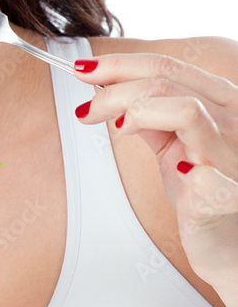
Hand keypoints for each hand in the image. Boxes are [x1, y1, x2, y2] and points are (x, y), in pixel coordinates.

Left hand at [73, 51, 237, 285]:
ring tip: (119, 129)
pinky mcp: (228, 196)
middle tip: (86, 108)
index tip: (84, 70)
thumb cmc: (200, 191)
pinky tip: (175, 171)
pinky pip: (210, 177)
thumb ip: (148, 116)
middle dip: (115, 88)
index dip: (119, 64)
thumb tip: (108, 93)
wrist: (228, 242)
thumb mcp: (171, 144)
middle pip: (167, 81)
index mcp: (218, 102)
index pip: (166, 66)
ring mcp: (232, 156)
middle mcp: (232, 121)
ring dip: (138, 111)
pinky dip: (188, 171)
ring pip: (186, 109)